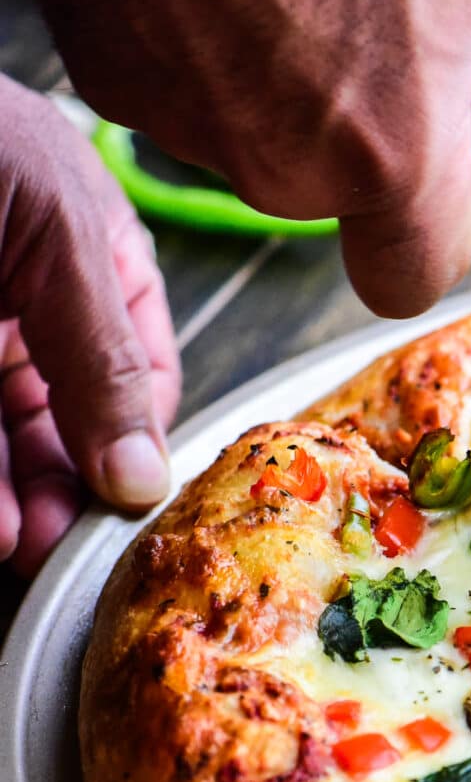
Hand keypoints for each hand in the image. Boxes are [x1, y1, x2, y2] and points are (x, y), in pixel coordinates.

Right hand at [0, 0, 470, 319]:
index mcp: (392, 151)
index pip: (413, 280)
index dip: (432, 235)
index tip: (444, 181)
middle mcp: (290, 173)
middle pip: (340, 206)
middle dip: (362, 136)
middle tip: (363, 11)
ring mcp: (199, 139)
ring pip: (267, 153)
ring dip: (287, 87)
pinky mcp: (125, 96)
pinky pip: (194, 106)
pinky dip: (212, 54)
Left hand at [0, 76, 178, 575]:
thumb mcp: (56, 235)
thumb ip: (103, 357)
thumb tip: (145, 473)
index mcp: (97, 262)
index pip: (142, 377)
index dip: (140, 444)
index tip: (131, 505)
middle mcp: (37, 307)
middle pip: (71, 423)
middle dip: (70, 486)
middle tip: (65, 546)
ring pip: (7, 438)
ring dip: (20, 497)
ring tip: (24, 544)